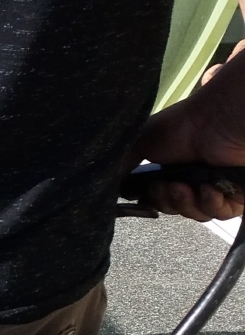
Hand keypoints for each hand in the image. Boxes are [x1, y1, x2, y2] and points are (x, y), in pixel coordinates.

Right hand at [131, 55, 244, 221]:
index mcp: (173, 170)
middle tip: (168, 186)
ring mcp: (216, 186)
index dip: (153, 200)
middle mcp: (194, 179)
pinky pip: (222, 212)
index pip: (160, 198)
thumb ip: (121, 166)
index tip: (148, 193)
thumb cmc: (180, 127)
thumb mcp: (139, 143)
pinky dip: (211, 204)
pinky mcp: (237, 193)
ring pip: (197, 214)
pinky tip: (207, 189)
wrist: (215, 121)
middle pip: (177, 209)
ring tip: (186, 186)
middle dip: (168, 202)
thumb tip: (103, 186)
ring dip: (187, 203)